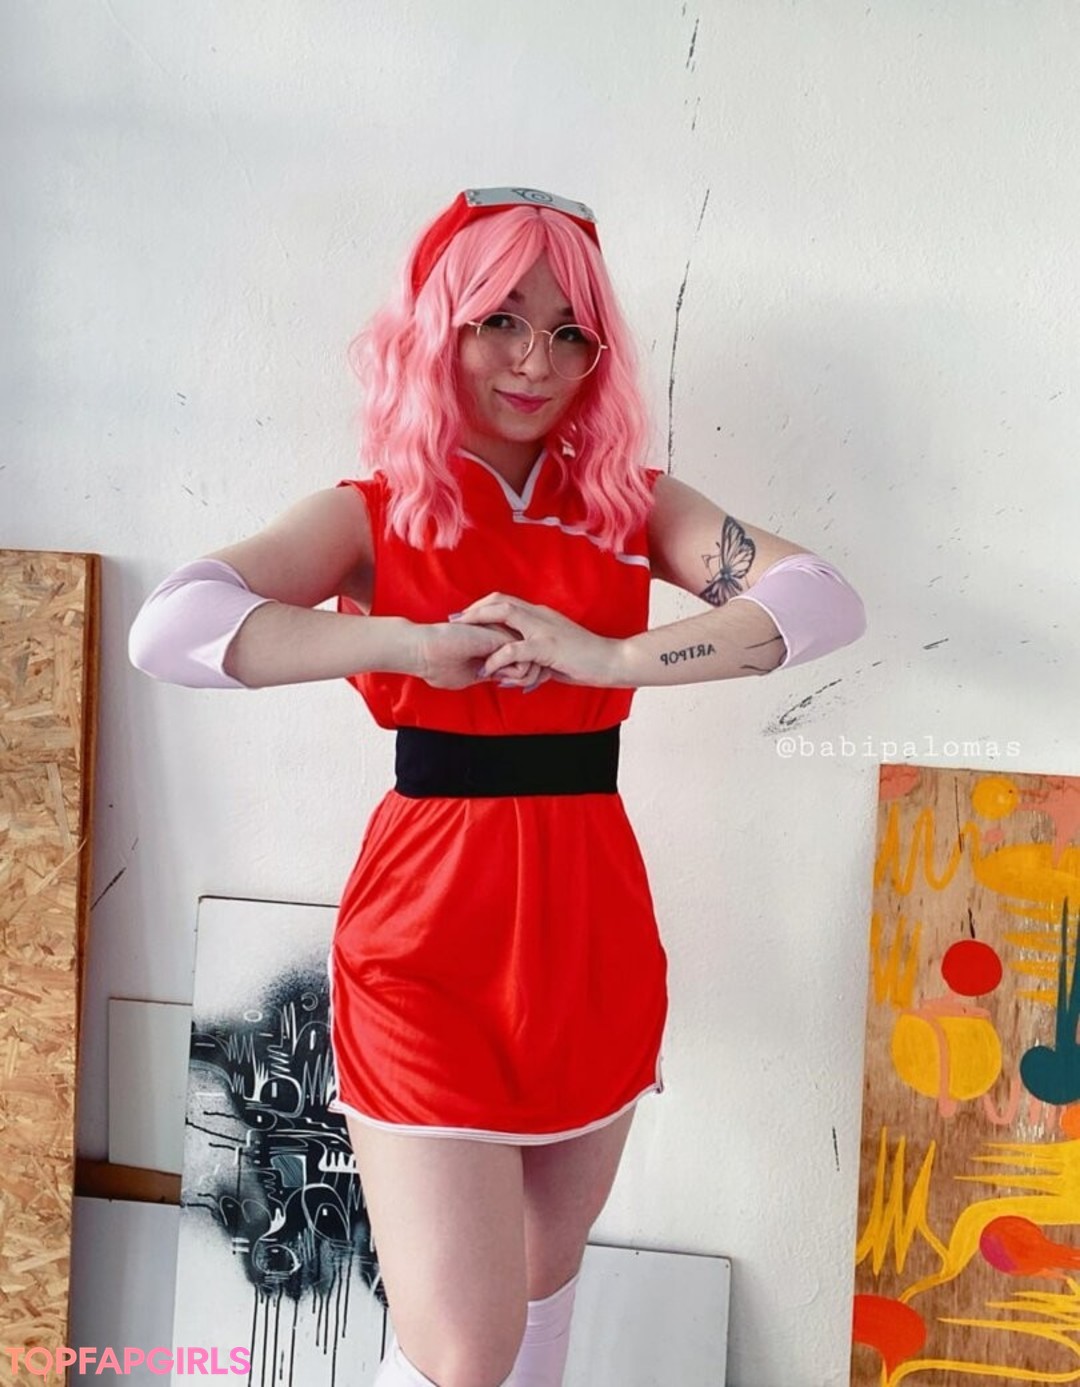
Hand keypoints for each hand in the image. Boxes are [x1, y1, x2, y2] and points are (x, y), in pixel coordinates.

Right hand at [411, 619, 550, 690]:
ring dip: (523, 679)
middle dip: (530, 679)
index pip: (525, 663)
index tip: (506, 686)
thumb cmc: (439, 665)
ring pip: (535, 662)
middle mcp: (503, 640)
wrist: (423, 650)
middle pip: (536, 662)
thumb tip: (502, 682)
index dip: (524, 679)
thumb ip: (488, 675)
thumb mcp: (468, 676)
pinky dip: (515, 676)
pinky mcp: (501, 638)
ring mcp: (504, 637)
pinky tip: (498, 677)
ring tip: (503, 682)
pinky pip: (523, 661)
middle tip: (506, 685)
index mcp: (496, 647)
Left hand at [450, 593, 624, 687]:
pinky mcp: (547, 647)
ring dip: (479, 625)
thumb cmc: (585, 659)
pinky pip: (514, 649)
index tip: (464, 617)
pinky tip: (487, 670)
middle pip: (499, 601)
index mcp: (540, 615)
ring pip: (504, 615)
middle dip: (473, 610)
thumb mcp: (555, 652)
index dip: (482, 606)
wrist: (612, 661)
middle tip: (454, 623)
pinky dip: (497, 659)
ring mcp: (543, 629)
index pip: (505, 601)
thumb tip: (518, 668)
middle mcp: (540, 615)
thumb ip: (535, 654)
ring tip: (463, 640)